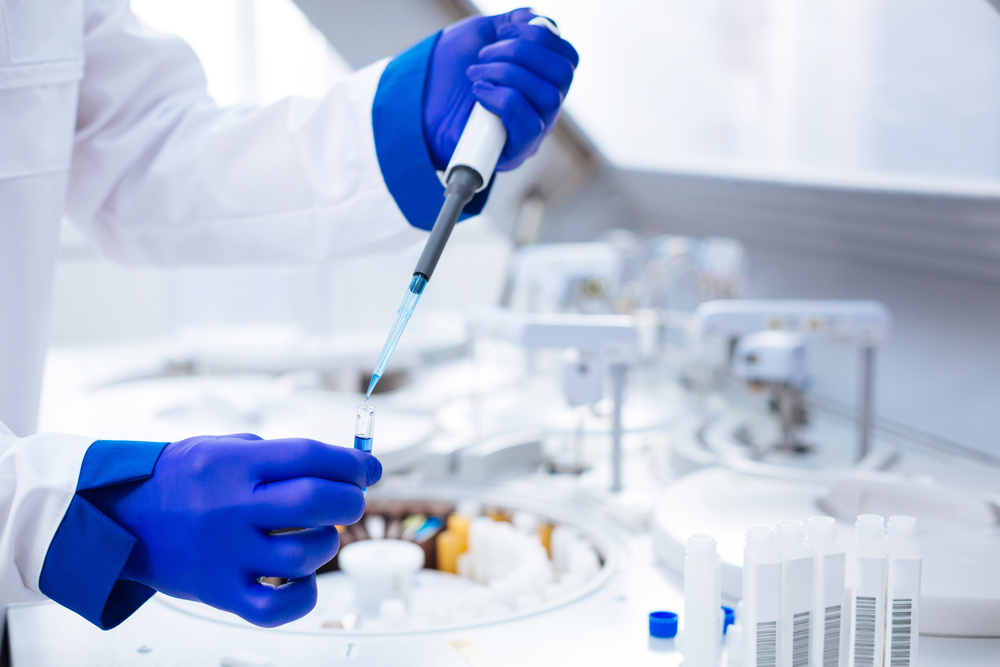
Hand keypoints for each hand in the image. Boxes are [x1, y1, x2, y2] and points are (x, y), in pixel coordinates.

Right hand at [87, 434, 381, 626]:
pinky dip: (303, 595)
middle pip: (316, 501)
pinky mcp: (221, 593)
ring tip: (317, 535)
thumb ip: (278, 455)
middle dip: (350, 499)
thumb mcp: (222, 447)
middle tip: (351, 499)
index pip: (310, 456)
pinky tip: (299, 577)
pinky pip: (278, 608)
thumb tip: (346, 466)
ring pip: (306, 555)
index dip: (351, 462)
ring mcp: (226, 555)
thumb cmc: (180, 481)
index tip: (368, 468)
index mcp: (234, 465)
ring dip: (327, 543)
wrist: (120, 518)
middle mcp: (231, 509)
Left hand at [423, 8, 579, 172]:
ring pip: (549, 98)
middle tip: (484, 55)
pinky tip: (479, 94)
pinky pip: (529, 125)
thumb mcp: (481, 35)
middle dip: (522, 53)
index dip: (542, 38)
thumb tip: (538, 22)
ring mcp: (531, 130)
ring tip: (475, 74)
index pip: (567, 59)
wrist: (414, 105)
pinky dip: (503, 100)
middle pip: (562, 76)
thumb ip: (514, 24)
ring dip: (508, 75)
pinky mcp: (513, 151)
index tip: (504, 31)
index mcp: (540, 79)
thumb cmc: (446, 75)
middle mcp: (542, 106)